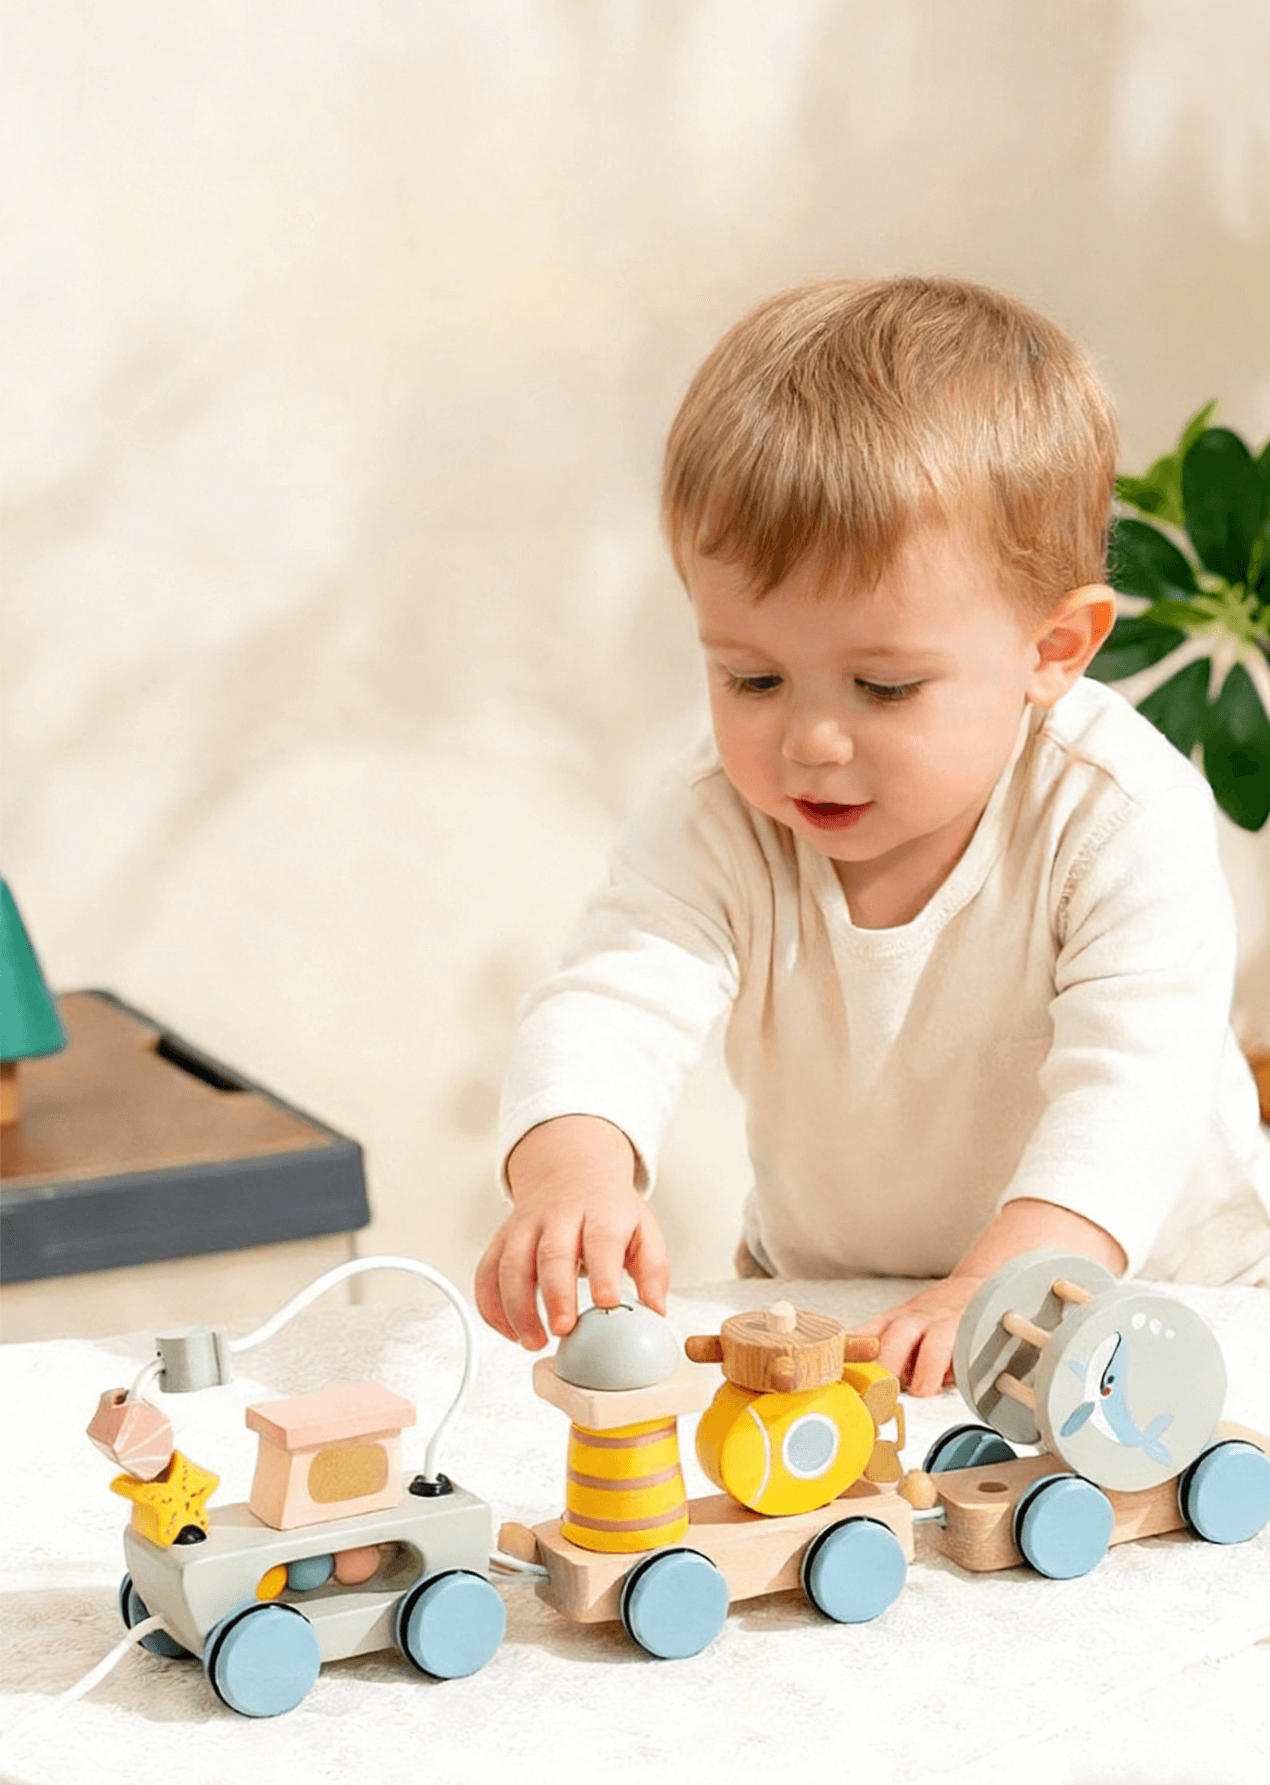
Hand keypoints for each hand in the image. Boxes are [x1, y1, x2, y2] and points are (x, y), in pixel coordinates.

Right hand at [473, 1116, 669, 1349]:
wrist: (571, 1171)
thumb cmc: (607, 1208)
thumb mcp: (643, 1227)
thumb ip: (653, 1269)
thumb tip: (656, 1309)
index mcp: (600, 1213)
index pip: (601, 1239)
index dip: (603, 1272)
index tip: (606, 1302)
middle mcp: (559, 1218)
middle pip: (551, 1254)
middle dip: (555, 1295)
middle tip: (563, 1329)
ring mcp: (526, 1227)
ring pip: (511, 1265)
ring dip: (517, 1308)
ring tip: (534, 1340)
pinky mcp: (502, 1239)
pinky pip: (486, 1272)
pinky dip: (491, 1305)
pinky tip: (509, 1331)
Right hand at [856, 1200, 1126, 1396]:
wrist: (999, 1280)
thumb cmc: (1014, 1323)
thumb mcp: (1026, 1342)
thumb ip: (1028, 1367)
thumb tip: (1054, 1406)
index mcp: (969, 1320)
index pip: (946, 1340)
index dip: (932, 1363)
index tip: (920, 1388)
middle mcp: (937, 1314)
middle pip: (906, 1335)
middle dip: (892, 1365)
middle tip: (884, 1397)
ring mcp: (915, 1313)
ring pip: (884, 1331)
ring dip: (871, 1361)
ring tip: (860, 1391)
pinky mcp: (899, 1316)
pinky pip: (869, 1327)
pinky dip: (853, 1344)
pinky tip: (837, 1364)